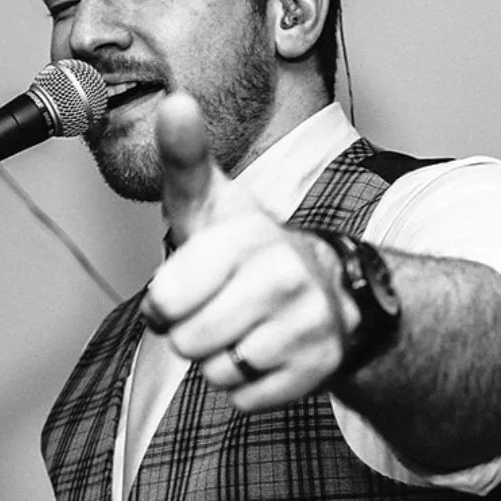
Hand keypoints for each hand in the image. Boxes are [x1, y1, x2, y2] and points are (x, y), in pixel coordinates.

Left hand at [141, 92, 351, 410]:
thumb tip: (175, 101)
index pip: (167, 298)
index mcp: (247, 237)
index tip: (185, 285)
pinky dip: (249, 384)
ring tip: (245, 325)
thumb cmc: (249, 248)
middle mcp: (283, 278)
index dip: (165, 301)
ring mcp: (306, 325)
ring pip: (217, 372)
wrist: (335, 289)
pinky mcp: (319, 370)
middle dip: (191, 330)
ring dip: (221, 358)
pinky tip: (268, 350)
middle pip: (186, 342)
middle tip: (218, 305)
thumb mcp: (214, 201)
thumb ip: (185, 158)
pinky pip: (246, 399)